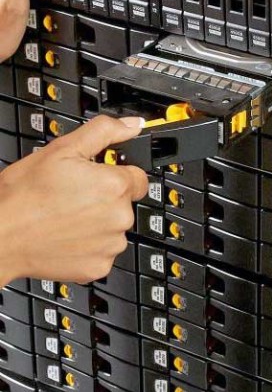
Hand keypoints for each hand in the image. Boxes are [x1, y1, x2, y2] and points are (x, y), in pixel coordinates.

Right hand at [0, 115, 147, 286]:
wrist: (1, 236)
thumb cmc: (24, 196)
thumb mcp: (62, 150)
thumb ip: (104, 132)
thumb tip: (133, 125)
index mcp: (115, 186)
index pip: (137, 176)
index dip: (118, 174)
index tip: (100, 178)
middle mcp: (119, 217)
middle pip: (124, 203)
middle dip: (105, 198)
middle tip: (75, 196)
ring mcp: (110, 244)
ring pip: (114, 227)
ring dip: (98, 222)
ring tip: (67, 216)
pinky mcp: (99, 266)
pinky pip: (103, 251)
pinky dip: (90, 245)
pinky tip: (68, 235)